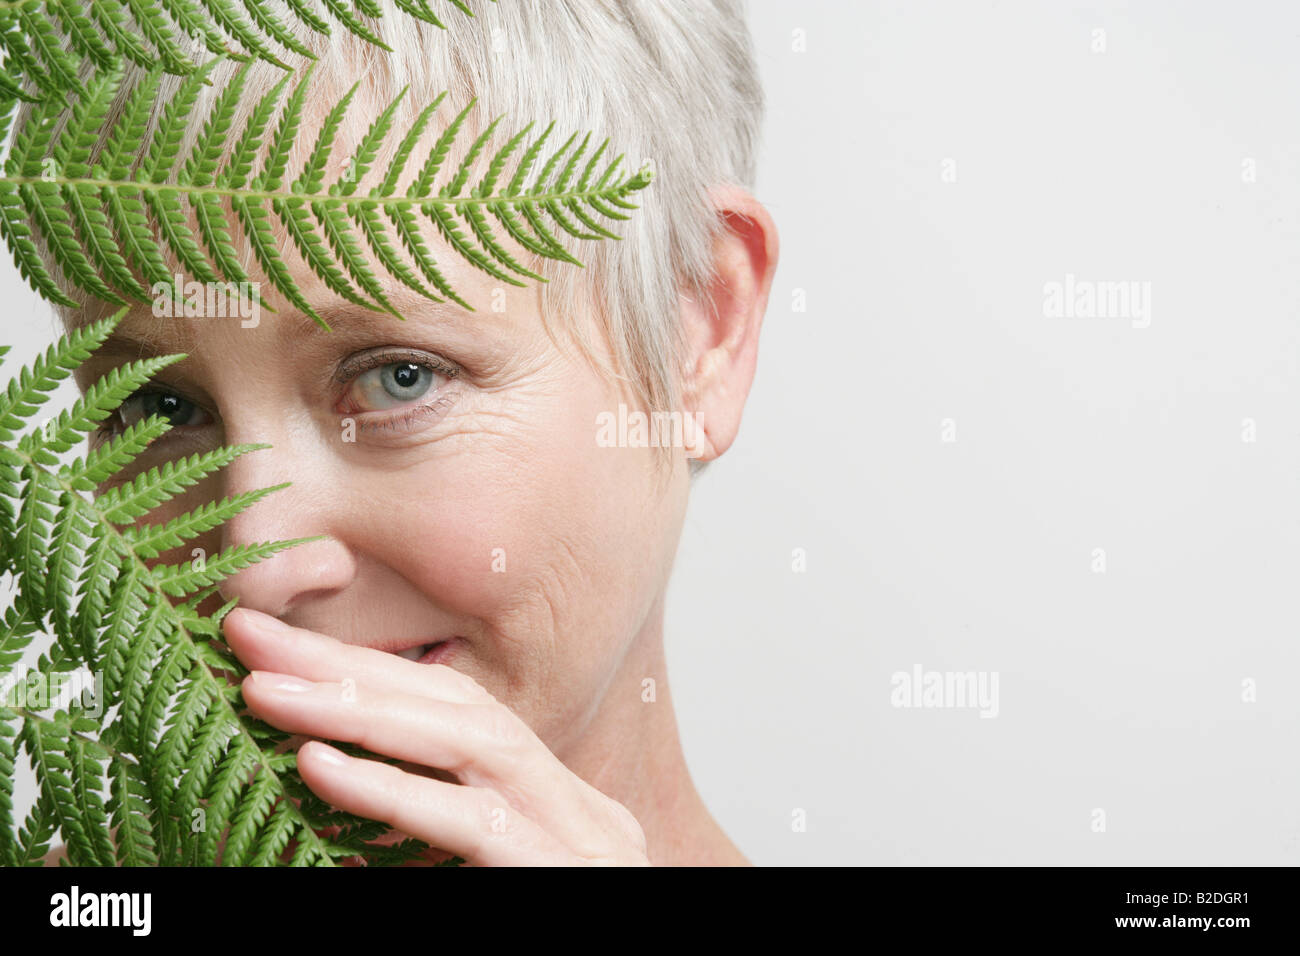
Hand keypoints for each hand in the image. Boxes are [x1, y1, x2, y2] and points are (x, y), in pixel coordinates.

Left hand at [221, 607, 650, 865]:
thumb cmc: (522, 942)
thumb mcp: (470, 884)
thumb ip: (415, 845)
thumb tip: (320, 788)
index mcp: (555, 808)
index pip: (458, 713)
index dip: (366, 670)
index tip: (274, 645)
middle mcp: (580, 811)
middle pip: (461, 708)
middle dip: (351, 668)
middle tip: (250, 633)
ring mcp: (587, 842)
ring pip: (478, 744)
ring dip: (362, 711)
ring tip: (267, 691)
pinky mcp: (570, 879)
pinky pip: (477, 829)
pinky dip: (393, 793)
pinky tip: (319, 767)